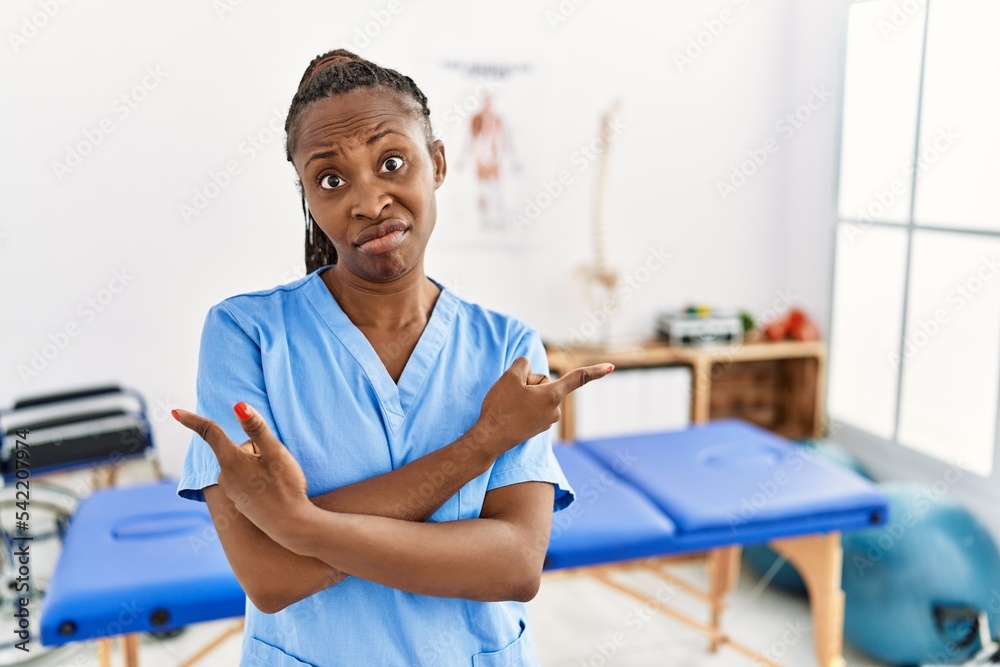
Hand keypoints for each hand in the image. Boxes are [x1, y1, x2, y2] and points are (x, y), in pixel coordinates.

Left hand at [172, 402, 310, 544]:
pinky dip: (256, 479)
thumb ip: (256, 428)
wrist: (291, 526)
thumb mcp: (275, 452)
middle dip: (254, 450)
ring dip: (256, 465)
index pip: (209, 433)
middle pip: (236, 449)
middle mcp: (224, 476)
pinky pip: (245, 480)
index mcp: (230, 461)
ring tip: (276, 480)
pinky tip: (272, 492)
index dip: (193, 420)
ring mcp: (230, 491)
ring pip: (242, 465)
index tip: (175, 412)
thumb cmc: (286, 486)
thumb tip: (238, 406)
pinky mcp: (238, 501)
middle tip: (275, 465)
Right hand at [473, 357, 612, 454]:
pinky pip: (531, 407)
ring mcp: (546, 421)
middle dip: (529, 383)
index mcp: (553, 396)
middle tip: (511, 394)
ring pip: (537, 395)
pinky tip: (510, 413)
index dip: (595, 370)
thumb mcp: (510, 377)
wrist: (489, 439)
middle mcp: (555, 410)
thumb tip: (528, 368)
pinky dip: (521, 406)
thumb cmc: (501, 408)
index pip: (578, 378)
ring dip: (523, 395)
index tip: (612, 367)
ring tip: (508, 406)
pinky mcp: (536, 428)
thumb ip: (523, 364)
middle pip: (544, 383)